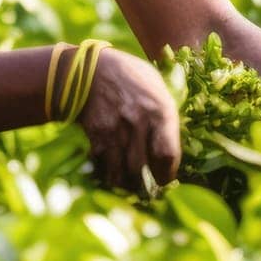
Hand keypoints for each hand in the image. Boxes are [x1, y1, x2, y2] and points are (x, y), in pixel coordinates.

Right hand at [75, 49, 181, 194]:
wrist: (89, 69)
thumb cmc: (129, 76)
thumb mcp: (156, 87)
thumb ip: (165, 115)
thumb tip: (171, 144)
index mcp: (159, 109)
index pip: (168, 155)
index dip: (168, 173)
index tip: (165, 178)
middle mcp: (138, 122)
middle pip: (143, 169)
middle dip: (146, 185)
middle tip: (149, 190)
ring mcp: (115, 130)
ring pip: (122, 173)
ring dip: (127, 185)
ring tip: (131, 187)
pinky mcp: (96, 136)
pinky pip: (103, 166)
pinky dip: (108, 175)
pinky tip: (113, 174)